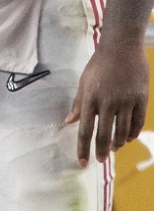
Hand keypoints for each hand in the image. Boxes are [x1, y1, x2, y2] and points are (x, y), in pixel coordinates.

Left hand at [65, 36, 149, 166]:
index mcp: (90, 99)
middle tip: (99, 160)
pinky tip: (127, 139)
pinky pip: (137, 123)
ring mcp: (126, 102)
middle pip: (104, 135)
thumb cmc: (98, 65)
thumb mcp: (83, 83)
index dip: (83, 148)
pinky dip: (132, 134)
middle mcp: (108, 103)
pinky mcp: (140, 99)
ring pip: (122, 131)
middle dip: (100, 151)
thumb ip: (78, 104)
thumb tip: (69, 122)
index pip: (85, 130)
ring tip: (112, 148)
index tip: (82, 162)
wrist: (121, 48)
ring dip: (117, 143)